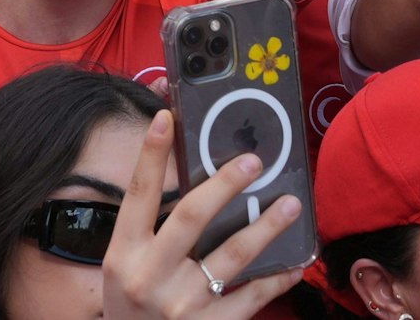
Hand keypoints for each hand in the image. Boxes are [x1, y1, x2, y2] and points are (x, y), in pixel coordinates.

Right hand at [101, 111, 305, 318]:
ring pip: (232, 254)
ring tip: (291, 204)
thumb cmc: (131, 308)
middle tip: (253, 161)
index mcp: (124, 255)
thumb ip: (150, 233)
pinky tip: (295, 264)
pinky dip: (277, 279)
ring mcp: (183, 304)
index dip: (151, 154)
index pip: (138, 194)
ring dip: (266, 226)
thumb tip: (190, 184)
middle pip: (191, 216)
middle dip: (225, 184)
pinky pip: (252, 297)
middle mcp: (150, 276)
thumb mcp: (124, 268)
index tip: (166, 118)